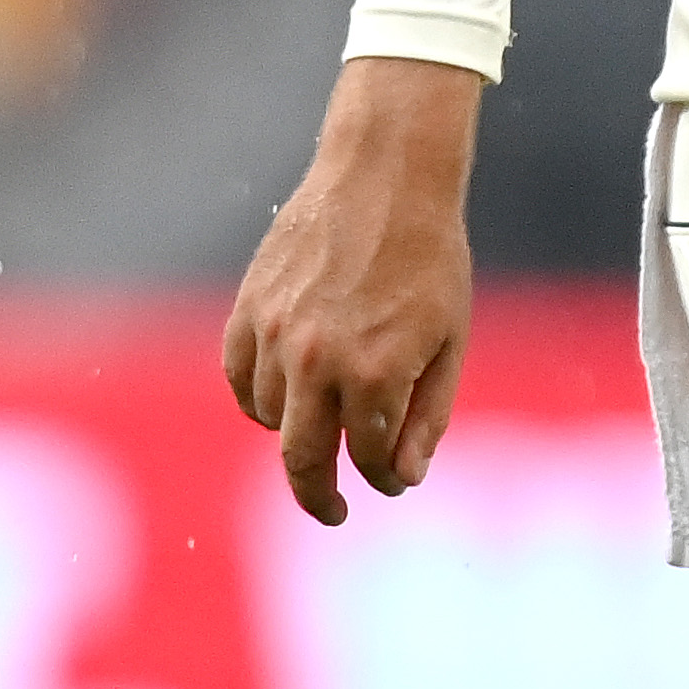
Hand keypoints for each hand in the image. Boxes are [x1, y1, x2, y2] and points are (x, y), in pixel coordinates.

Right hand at [223, 56, 484, 524]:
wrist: (386, 176)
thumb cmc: (431, 257)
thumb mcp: (450, 338)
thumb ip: (427, 415)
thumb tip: (404, 478)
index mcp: (376, 370)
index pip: (368, 456)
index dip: (382, 478)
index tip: (389, 482)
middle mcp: (318, 359)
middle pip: (302, 460)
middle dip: (318, 497)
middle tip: (334, 512)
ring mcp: (276, 334)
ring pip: (268, 418)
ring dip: (296, 433)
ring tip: (326, 422)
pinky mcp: (249, 309)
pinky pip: (239, 378)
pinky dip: (257, 398)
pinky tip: (285, 396)